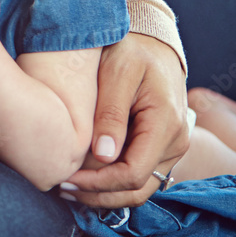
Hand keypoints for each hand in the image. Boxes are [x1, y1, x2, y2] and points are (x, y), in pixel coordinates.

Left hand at [62, 33, 188, 206]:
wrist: (153, 40)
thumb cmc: (132, 50)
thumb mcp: (117, 73)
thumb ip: (111, 114)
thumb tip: (104, 156)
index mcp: (166, 124)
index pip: (133, 173)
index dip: (97, 184)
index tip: (65, 178)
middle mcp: (176, 142)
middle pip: (137, 189)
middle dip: (97, 196)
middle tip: (59, 188)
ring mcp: (171, 147)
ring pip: (139, 187)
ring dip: (104, 193)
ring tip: (67, 186)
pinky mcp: (161, 146)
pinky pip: (139, 174)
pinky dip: (112, 182)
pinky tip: (84, 176)